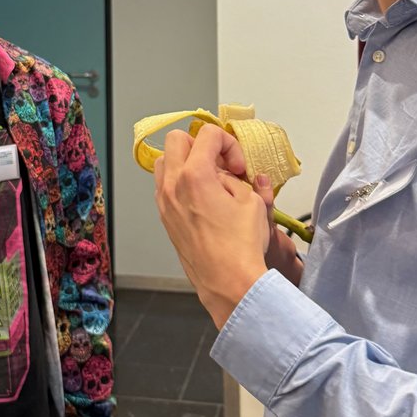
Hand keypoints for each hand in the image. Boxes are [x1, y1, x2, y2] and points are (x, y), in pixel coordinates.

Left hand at [154, 125, 272, 327]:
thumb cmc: (242, 245)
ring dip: (186, 162)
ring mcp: (164, 202)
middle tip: (221, 165)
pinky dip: (180, 182)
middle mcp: (172, 185)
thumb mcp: (252, 202)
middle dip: (202, 145)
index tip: (239, 166)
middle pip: (177, 139)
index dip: (229, 144)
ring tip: (210, 180)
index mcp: (194, 174)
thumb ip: (240, 179)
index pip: (208, 134)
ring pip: (164, 161)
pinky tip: (202, 198)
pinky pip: (164, 186)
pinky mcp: (164, 218)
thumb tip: (230, 176)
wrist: (228, 282)